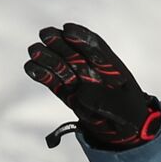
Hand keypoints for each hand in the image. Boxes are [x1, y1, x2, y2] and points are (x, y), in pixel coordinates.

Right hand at [24, 23, 160, 148]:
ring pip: (61, 65)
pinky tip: (31, 67)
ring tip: (34, 51)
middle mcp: (92, 70)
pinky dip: (42, 75)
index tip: (68, 30)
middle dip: (60, 42)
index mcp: (111, 67)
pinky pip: (53, 82)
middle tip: (45, 34)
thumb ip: (103, 100)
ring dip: (47, 57)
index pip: (95, 48)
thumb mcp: (123, 110)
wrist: (124, 131)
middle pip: (74, 52)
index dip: (82, 39)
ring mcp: (79, 81)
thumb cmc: (130, 116)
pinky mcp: (67, 93)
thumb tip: (81, 92)